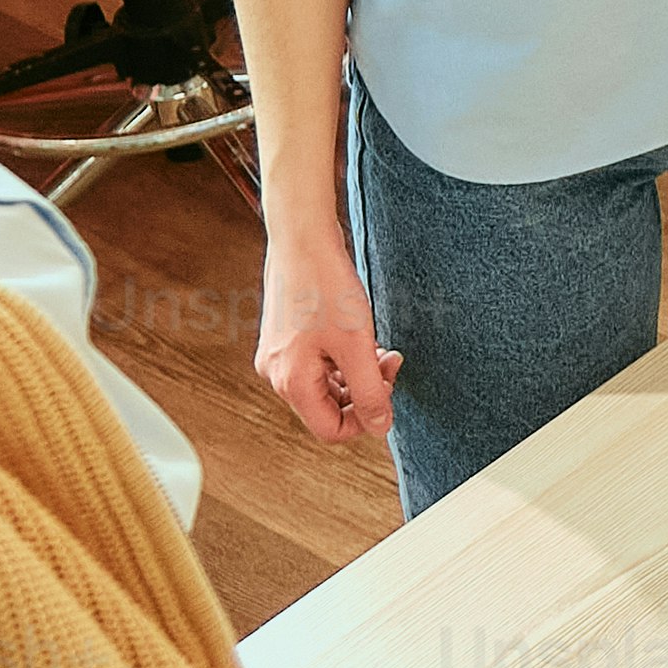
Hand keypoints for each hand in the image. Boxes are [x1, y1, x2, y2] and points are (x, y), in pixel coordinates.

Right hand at [256, 237, 399, 447]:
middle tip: (389, 363)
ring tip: (380, 350)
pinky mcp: (286, 339)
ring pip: (326, 386)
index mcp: (290, 382)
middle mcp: (277, 374)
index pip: (331, 429)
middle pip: (329, 408)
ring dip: (358, 375)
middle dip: (365, 392)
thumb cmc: (326, 287)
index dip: (366, 420)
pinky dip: (344, 360)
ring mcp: (279, 356)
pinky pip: (319, 365)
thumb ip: (370, 391)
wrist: (302, 238)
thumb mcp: (357, 344)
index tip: (388, 391)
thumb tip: (381, 428)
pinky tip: (362, 340)